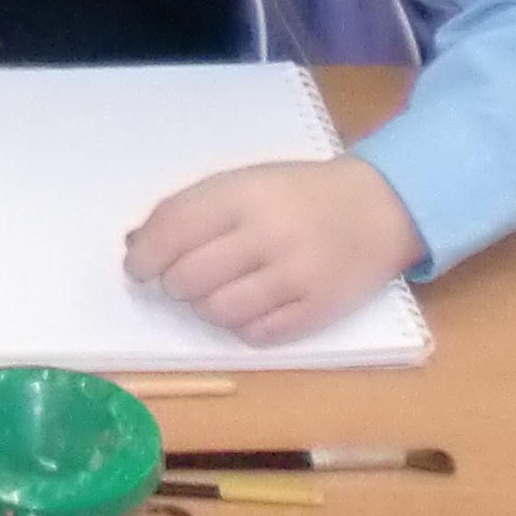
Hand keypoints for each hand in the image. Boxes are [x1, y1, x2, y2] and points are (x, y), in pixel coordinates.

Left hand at [123, 155, 423, 347]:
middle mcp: (268, 234)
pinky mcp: (318, 310)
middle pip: (190, 278)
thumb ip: (196, 208)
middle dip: (173, 284)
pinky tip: (248, 307)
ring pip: (220, 311)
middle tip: (179, 281)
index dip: (145, 255)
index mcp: (244, 193)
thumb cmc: (300, 192)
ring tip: (215, 292)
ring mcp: (296, 276)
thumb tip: (140, 245)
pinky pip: (258, 334)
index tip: (137, 268)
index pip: (175, 229)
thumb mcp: (246, 181)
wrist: (378, 207)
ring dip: (205, 307)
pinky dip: (242, 326)